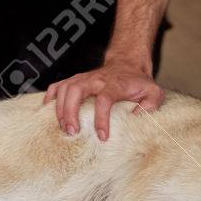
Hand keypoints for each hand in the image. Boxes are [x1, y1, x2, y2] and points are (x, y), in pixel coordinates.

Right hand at [44, 59, 164, 140]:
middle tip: (72, 132)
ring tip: (64, 128)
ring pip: (65, 89)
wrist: (127, 64)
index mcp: (114, 84)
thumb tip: (137, 116)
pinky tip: (47, 112)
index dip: (101, 119)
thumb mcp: (153, 92)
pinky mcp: (74, 80)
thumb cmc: (138, 83)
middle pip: (76, 91)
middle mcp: (95, 79)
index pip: (104, 100)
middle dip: (71, 112)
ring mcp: (82, 78)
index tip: (102, 136)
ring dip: (60, 109)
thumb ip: (151, 104)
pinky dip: (50, 97)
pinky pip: (57, 86)